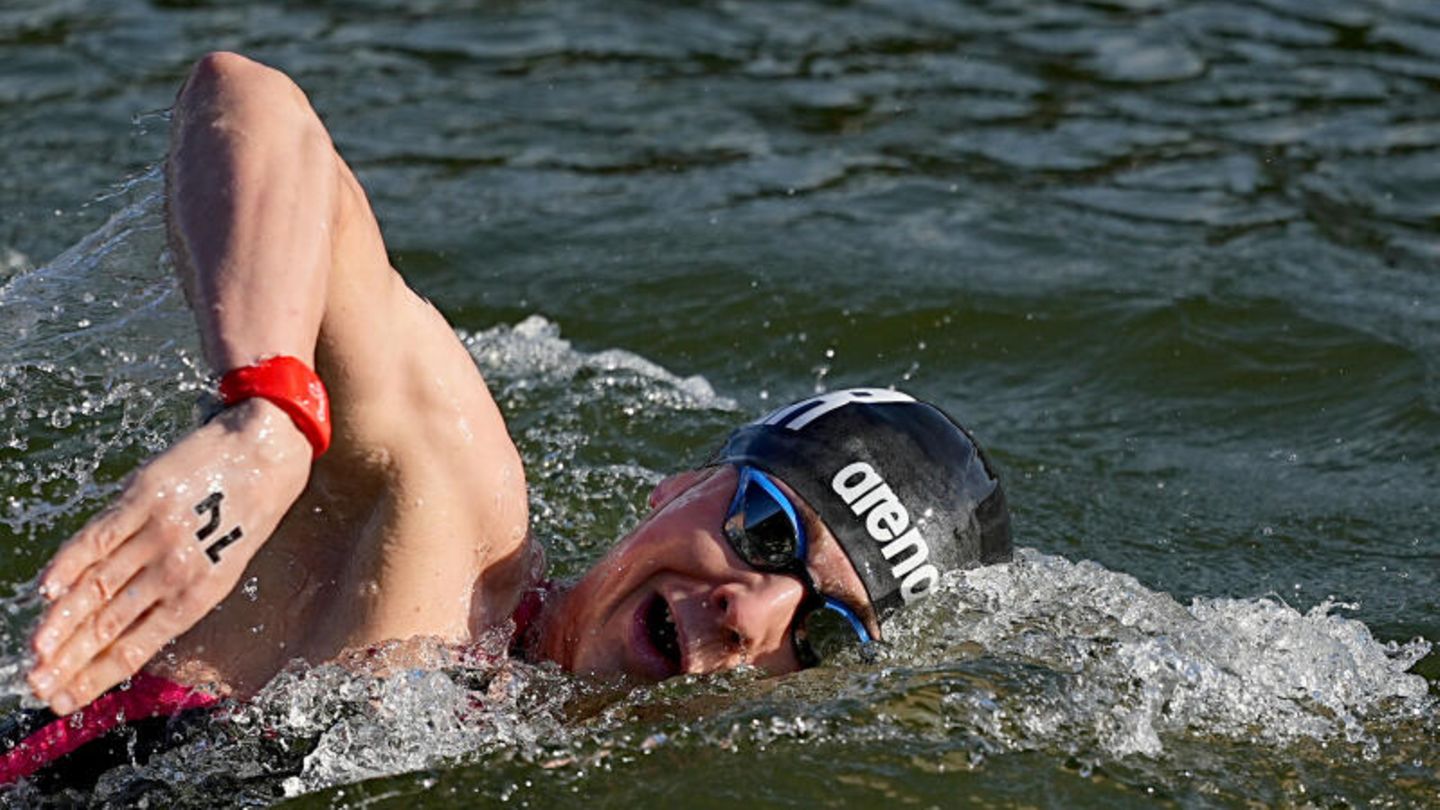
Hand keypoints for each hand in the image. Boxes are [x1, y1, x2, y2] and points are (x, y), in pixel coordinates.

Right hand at [27, 398, 311, 714]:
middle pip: (111, 624)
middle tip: (37, 686)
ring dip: (61, 622)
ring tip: (35, 651)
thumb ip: (177, 594)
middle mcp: (177, 569)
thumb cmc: (245, 513)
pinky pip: (98, 536)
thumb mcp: (225, 565)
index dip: (98, 676)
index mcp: (201, 594)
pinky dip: (69, 563)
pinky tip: (47, 590)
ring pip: (98, 586)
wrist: (266, 453)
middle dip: (70, 661)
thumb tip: (125, 629)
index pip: (138, 647)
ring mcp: (159, 533)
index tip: (66, 700)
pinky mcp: (144, 498)